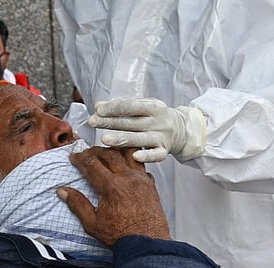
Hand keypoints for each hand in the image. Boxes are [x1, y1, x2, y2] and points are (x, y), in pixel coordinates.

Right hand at [56, 147, 169, 245]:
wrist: (146, 244)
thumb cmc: (121, 236)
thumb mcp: (92, 224)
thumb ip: (77, 205)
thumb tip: (63, 191)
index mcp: (111, 187)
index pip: (91, 164)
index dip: (80, 158)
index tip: (74, 158)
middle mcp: (128, 179)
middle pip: (109, 154)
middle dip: (95, 151)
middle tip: (87, 154)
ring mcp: (141, 180)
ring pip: (129, 154)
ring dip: (116, 150)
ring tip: (107, 152)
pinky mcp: (151, 185)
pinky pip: (141, 165)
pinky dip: (132, 161)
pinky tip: (127, 165)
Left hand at [88, 98, 206, 163]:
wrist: (180, 129)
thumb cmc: (155, 117)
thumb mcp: (143, 106)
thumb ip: (122, 106)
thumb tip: (98, 106)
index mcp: (154, 107)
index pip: (131, 106)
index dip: (114, 108)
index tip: (98, 110)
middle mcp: (159, 122)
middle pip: (132, 122)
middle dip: (111, 122)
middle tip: (93, 122)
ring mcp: (163, 137)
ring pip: (141, 138)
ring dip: (123, 139)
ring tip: (105, 139)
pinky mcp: (165, 151)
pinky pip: (156, 155)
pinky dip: (147, 156)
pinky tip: (135, 156)